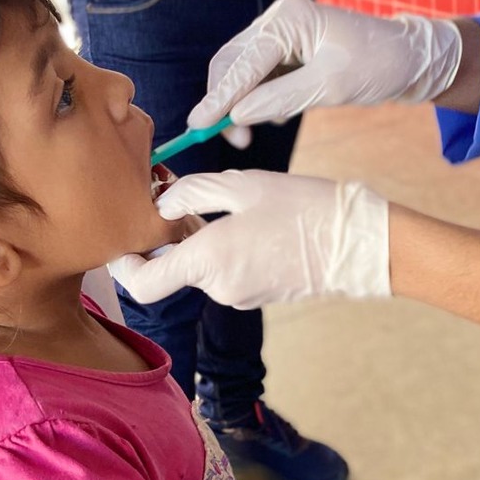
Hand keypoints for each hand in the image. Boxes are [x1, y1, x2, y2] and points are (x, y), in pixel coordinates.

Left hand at [111, 170, 390, 308]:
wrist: (358, 244)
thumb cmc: (304, 209)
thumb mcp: (243, 185)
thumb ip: (193, 193)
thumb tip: (163, 204)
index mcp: (208, 260)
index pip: (143, 284)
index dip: (122, 268)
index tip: (121, 243)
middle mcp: (218, 286)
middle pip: (173, 268)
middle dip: (168, 237)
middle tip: (174, 193)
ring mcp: (239, 294)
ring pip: (200, 268)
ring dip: (199, 240)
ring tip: (219, 201)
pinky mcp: (258, 294)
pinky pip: (225, 271)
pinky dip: (222, 249)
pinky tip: (243, 220)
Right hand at [188, 0, 462, 128]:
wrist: (410, 60)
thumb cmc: (377, 65)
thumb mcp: (330, 87)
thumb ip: (280, 99)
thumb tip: (238, 115)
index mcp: (289, 18)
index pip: (243, 60)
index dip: (219, 95)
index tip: (198, 124)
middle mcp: (279, 21)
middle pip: (232, 62)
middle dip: (225, 100)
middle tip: (230, 137)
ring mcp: (282, 35)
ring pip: (242, 71)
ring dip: (238, 103)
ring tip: (246, 135)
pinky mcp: (288, 52)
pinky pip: (259, 76)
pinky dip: (255, 100)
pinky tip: (268, 119)